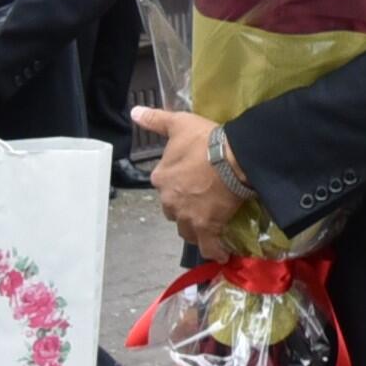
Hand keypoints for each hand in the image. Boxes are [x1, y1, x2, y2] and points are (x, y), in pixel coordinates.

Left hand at [132, 106, 247, 258]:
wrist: (232, 157)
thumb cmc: (204, 140)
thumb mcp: (178, 124)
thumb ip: (155, 120)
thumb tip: (134, 112)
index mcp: (160, 178)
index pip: (163, 185)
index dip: (177, 182)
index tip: (191, 179)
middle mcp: (169, 201)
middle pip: (173, 209)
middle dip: (184, 207)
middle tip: (201, 199)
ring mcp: (187, 216)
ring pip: (187, 228)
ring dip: (196, 227)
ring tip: (209, 222)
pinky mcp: (207, 227)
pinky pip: (208, 245)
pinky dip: (213, 250)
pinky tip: (220, 253)